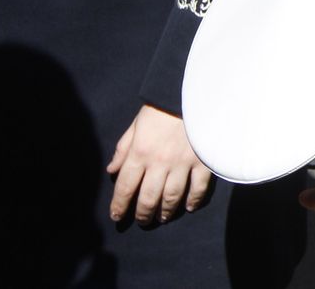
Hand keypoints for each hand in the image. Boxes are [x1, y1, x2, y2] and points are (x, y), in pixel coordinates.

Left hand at [106, 104, 212, 225]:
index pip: (125, 187)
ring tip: (162, 217)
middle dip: (143, 214)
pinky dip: (194, 200)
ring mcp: (182, 164)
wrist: (193, 94)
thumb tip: (112, 170)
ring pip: (172, 197)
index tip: (117, 216)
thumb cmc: (161, 108)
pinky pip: (198, 187)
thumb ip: (123, 149)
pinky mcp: (202, 161)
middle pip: (148, 198)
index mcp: (140, 153)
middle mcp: (159, 163)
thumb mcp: (136, 125)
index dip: (119, 205)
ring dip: (166, 211)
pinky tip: (188, 207)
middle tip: (143, 221)